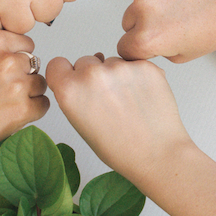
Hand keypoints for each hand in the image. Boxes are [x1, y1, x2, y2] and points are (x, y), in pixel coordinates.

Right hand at [0, 31, 49, 156]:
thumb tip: (13, 49)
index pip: (27, 44)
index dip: (19, 58)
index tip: (10, 69)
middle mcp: (8, 61)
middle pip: (35, 65)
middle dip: (24, 77)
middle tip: (5, 90)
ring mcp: (17, 85)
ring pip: (41, 85)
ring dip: (30, 94)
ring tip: (7, 102)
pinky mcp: (22, 109)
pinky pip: (43, 105)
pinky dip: (32, 110)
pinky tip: (13, 113)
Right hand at [45, 54, 190, 182]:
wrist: (157, 154)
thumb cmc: (120, 148)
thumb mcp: (81, 125)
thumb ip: (73, 96)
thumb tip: (79, 74)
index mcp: (70, 90)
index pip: (57, 64)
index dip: (66, 74)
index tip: (75, 82)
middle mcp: (92, 74)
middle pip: (85, 61)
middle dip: (93, 76)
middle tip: (107, 100)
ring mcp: (120, 67)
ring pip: (111, 61)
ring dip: (116, 75)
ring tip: (128, 102)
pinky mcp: (144, 65)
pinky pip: (134, 63)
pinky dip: (137, 75)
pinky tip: (142, 97)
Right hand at [118, 0, 215, 61]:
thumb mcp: (184, 54)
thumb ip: (157, 50)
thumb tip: (144, 42)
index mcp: (148, 37)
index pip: (124, 48)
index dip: (138, 48)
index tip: (148, 44)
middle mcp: (144, 9)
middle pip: (128, 21)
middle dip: (143, 23)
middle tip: (171, 22)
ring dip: (152, 1)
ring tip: (181, 3)